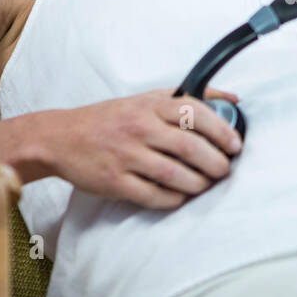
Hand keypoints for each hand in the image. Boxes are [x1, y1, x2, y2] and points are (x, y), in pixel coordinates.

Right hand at [42, 86, 242, 209]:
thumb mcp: (148, 98)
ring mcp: (126, 156)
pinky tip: (181, 196)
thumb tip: (234, 98)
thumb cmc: (112, 118)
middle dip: (216, 163)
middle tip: (225, 170)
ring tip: (206, 184)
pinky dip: (174, 199)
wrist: (61, 137)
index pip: (196, 113)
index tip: (235, 146)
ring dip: (199, 184)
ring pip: (175, 175)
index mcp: (150, 105)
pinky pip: (154, 196)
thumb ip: (190, 97)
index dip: (222, 131)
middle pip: (190, 148)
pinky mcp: (115, 182)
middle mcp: (139, 128)